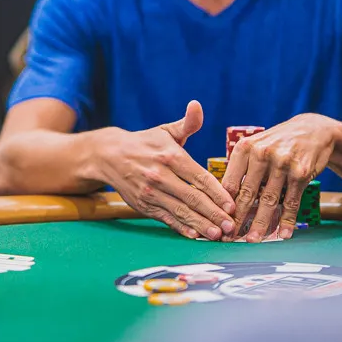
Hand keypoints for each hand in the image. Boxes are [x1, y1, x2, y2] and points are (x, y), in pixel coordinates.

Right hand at [94, 101, 235, 240]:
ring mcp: (150, 192)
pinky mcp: (143, 205)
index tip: (232, 205)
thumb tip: (197, 105)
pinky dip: (181, 228)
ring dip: (201, 225)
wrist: (108, 155)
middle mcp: (160, 175)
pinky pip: (166, 219)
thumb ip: (187, 123)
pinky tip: (195, 235)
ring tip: (218, 234)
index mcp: (170, 156)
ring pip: (180, 211)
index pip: (199, 177)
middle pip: (192, 198)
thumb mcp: (165, 131)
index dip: (217, 193)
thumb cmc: (144, 143)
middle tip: (232, 226)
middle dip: (214, 214)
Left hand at [222, 113, 340, 241]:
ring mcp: (283, 163)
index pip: (230, 182)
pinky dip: (287, 220)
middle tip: (229, 238)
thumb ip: (241, 169)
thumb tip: (224, 200)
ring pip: (269, 200)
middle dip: (238, 219)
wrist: (312, 130)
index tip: (217, 222)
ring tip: (252, 240)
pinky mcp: (301, 173)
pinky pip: (291, 201)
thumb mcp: (255, 146)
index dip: (223, 205)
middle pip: (247, 193)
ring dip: (260, 224)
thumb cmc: (276, 143)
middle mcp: (262, 154)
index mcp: (245, 148)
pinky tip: (283, 234)